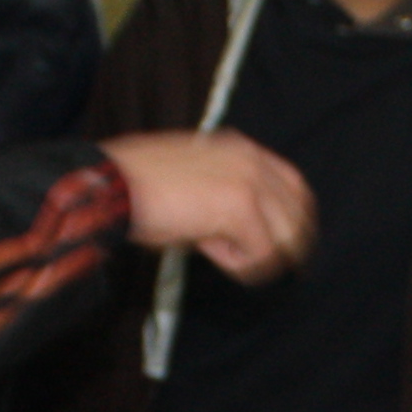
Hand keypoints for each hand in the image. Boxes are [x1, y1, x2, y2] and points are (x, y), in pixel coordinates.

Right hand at [101, 129, 315, 283]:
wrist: (114, 187)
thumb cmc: (140, 190)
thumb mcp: (195, 181)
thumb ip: (227, 195)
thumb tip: (245, 232)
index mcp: (241, 148)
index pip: (295, 186)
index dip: (292, 222)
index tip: (278, 247)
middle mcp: (252, 159)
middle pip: (298, 216)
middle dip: (277, 248)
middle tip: (244, 262)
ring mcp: (250, 181)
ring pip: (284, 240)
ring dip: (252, 257)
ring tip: (214, 250)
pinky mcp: (242, 207)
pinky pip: (260, 255)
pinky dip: (234, 264)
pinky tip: (205, 248)